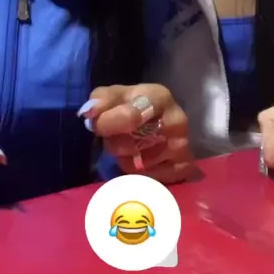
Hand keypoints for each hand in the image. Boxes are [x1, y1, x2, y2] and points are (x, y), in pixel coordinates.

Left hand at [78, 84, 193, 183]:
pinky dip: (138, 173)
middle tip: (116, 136)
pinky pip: (147, 179)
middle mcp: (176, 121)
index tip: (97, 126)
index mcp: (159, 97)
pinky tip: (142, 160)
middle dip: (114, 143)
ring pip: (137, 165)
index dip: (107, 124)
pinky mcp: (183, 168)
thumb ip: (101, 99)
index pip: (129, 116)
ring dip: (125, 159)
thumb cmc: (135, 105)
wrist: (163, 120)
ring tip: (130, 147)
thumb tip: (90, 112)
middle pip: (130, 144)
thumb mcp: (117, 94)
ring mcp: (182, 146)